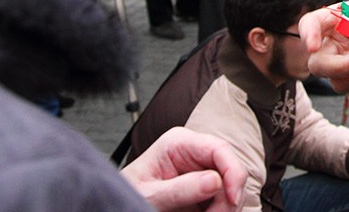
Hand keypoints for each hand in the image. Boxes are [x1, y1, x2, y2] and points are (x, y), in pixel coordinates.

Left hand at [120, 127, 247, 211]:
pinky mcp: (203, 188)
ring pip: (230, 185)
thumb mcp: (150, 194)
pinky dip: (221, 210)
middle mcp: (194, 153)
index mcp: (179, 143)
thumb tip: (214, 181)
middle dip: (229, 195)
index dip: (233, 172)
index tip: (233, 198)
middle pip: (229, 168)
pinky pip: (223, 198)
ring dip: (225, 206)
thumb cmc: (126, 195)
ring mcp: (200, 170)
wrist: (115, 205)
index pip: (219, 148)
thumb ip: (179, 188)